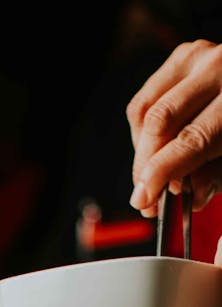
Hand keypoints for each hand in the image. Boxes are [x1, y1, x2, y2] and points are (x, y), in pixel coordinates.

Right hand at [128, 39, 221, 216]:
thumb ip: (214, 177)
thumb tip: (182, 191)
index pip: (191, 139)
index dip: (161, 172)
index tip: (143, 199)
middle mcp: (217, 68)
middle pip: (160, 122)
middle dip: (145, 166)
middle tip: (144, 197)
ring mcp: (196, 57)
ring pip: (145, 112)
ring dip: (142, 151)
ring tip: (153, 171)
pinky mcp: (179, 58)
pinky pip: (143, 103)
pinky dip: (143, 132)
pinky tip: (157, 146)